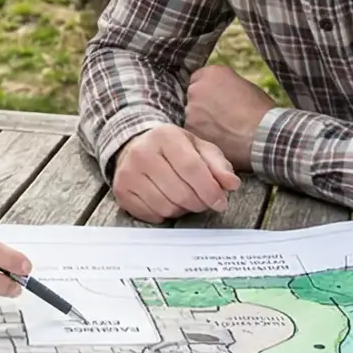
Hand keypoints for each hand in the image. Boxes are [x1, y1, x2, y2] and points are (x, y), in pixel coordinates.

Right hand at [111, 124, 243, 223]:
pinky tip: (166, 201)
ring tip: (183, 198)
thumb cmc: (173, 150)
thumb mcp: (199, 149)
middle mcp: (142, 153)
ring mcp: (128, 172)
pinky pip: (150, 215)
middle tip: (203, 201)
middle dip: (198, 203)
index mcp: (166, 136)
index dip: (210, 190)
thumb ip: (218, 165)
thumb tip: (231, 184)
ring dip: (181, 209)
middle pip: (180, 192)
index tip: (221, 203)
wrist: (136, 146)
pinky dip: (164, 214)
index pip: (192, 169)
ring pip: (166, 207)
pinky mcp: (121, 190)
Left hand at [186, 64, 274, 169]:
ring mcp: (191, 108)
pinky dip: (203, 136)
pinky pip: (193, 132)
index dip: (209, 91)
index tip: (216, 100)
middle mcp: (197, 87)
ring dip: (201, 122)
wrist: (261, 134)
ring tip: (221, 131)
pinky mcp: (190, 128)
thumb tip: (223, 95)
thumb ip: (227, 87)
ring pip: (192, 115)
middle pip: (194, 96)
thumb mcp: (246, 87)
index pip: (200, 78)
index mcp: (213, 73)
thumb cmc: (261, 111)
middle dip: (203, 105)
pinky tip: (218, 141)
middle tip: (220, 117)